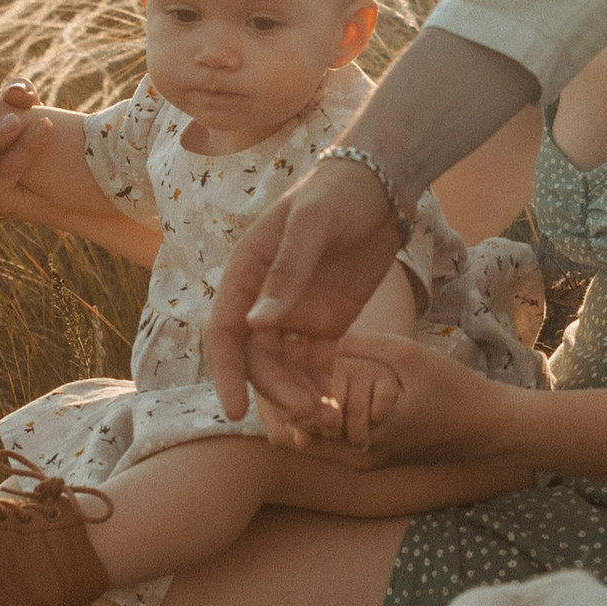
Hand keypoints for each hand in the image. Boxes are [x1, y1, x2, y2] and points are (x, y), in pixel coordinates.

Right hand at [210, 160, 415, 420]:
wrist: (382, 185)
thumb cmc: (339, 192)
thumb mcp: (312, 225)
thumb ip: (287, 273)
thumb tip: (256, 325)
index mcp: (246, 273)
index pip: (225, 331)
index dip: (226, 372)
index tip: (235, 410)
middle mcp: (263, 299)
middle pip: (257, 359)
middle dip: (276, 390)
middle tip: (307, 413)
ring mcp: (296, 313)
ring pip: (285, 368)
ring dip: (298, 395)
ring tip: (327, 420)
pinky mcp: (327, 322)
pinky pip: (316, 364)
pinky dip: (321, 387)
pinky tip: (335, 410)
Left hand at [270, 334, 528, 474]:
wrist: (491, 429)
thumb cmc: (454, 390)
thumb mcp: (407, 356)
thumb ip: (360, 345)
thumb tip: (313, 333)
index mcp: (365, 435)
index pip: (301, 418)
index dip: (281, 390)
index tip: (271, 359)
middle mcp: (359, 458)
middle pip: (300, 433)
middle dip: (285, 399)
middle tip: (269, 364)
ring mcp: (366, 463)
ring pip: (315, 439)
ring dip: (303, 408)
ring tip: (289, 371)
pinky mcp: (374, 460)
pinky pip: (334, 441)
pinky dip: (323, 417)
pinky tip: (320, 386)